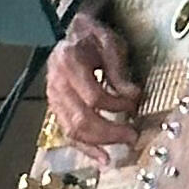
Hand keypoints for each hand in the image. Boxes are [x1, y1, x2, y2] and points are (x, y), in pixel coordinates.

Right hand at [44, 12, 141, 163]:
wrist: (71, 32)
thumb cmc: (91, 37)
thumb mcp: (109, 43)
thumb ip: (119, 70)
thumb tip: (132, 96)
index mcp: (69, 63)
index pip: (94, 96)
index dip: (117, 104)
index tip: (134, 103)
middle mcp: (57, 82)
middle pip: (82, 119)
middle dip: (109, 132)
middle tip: (131, 135)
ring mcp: (53, 98)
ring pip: (73, 130)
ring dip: (98, 143)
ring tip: (118, 150)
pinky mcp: (56, 108)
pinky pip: (68, 133)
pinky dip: (84, 148)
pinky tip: (100, 157)